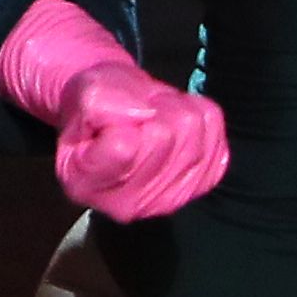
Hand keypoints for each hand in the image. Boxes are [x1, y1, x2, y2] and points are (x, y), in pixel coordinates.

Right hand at [0, 0, 225, 222]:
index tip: (111, 118)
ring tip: (153, 116)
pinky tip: (175, 123)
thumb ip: (102, 100)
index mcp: (85, 184)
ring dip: (172, 108)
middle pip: (163, 135)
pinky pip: (212, 125)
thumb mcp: (83, 91)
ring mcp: (170, 199)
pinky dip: (196, 110)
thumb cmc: (95, 110)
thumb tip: (143, 112)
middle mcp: (128, 205)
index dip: (121, 116)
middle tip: (136, 112)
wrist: (117, 118)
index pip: (122, 148)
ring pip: (192, 128)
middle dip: (151, 110)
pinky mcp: (203, 182)